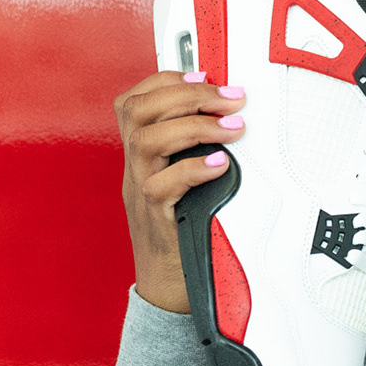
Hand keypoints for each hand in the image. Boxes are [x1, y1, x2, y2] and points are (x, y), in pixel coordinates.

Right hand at [114, 71, 247, 312]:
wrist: (168, 288)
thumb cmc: (182, 232)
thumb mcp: (184, 182)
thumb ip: (195, 150)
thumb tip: (230, 115)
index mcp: (140, 157)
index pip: (134, 101)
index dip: (166, 80)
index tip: (205, 76)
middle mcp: (134, 170)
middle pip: (136, 111)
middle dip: (186, 94)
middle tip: (229, 98)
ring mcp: (140, 194)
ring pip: (145, 141)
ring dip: (193, 126)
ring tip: (231, 128)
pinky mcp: (157, 220)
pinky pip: (161, 186)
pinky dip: (193, 169)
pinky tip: (220, 165)